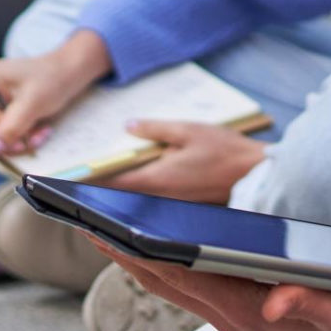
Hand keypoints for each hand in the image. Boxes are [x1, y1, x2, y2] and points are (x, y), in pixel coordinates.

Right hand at [0, 31, 111, 154]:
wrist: (65, 73)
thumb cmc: (51, 79)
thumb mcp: (33, 103)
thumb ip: (11, 127)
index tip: (19, 123)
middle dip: (4, 141)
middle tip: (33, 138)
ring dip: (14, 143)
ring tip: (39, 133)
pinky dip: (16, 140)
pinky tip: (35, 132)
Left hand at [95, 244, 330, 330]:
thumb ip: (317, 306)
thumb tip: (278, 299)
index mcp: (254, 317)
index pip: (185, 281)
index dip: (142, 255)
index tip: (103, 231)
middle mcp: (239, 322)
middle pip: (170, 284)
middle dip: (128, 253)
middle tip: (86, 222)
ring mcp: (241, 322)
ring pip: (179, 288)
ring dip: (143, 260)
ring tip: (110, 231)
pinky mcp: (249, 317)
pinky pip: (197, 291)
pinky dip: (171, 268)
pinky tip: (159, 250)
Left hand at [104, 120, 265, 200]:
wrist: (256, 173)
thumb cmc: (227, 151)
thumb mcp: (188, 130)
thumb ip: (155, 129)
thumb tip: (129, 126)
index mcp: (159, 178)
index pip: (115, 183)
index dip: (93, 180)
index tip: (74, 176)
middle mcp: (162, 196)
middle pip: (124, 193)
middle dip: (107, 183)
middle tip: (90, 171)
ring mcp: (173, 203)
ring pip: (140, 197)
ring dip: (126, 187)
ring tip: (113, 172)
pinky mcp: (184, 204)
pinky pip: (157, 198)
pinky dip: (147, 189)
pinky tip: (149, 175)